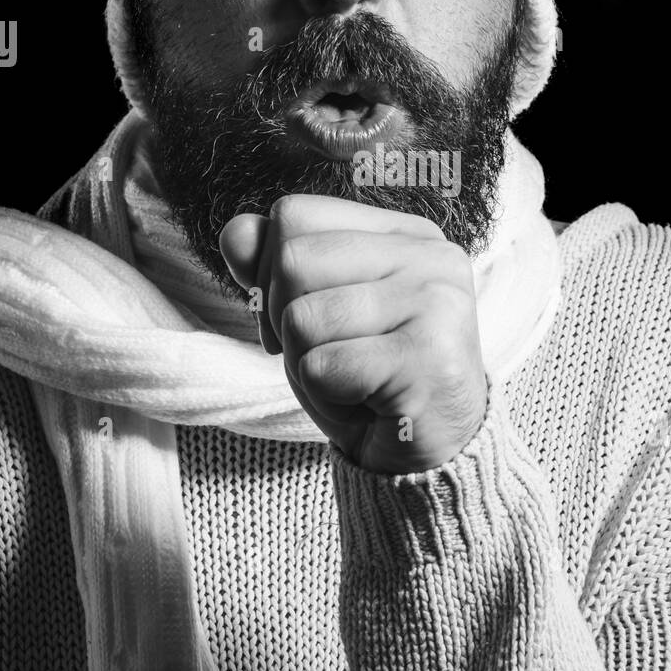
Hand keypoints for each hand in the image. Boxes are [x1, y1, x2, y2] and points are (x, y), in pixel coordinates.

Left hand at [219, 195, 487, 473]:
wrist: (430, 455)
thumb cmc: (368, 376)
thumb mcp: (312, 312)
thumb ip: (272, 266)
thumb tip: (234, 232)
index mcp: (404, 233)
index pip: (294, 215)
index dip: (271, 273)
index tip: (307, 320)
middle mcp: (429, 255)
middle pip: (291, 260)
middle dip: (285, 322)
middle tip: (330, 357)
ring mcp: (436, 302)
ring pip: (302, 318)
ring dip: (308, 365)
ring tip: (353, 382)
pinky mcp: (429, 356)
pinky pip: (323, 367)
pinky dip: (327, 396)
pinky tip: (369, 403)